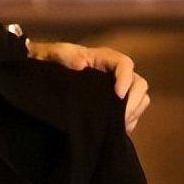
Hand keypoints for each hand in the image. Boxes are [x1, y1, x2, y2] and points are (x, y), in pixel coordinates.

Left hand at [26, 41, 149, 133]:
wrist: (43, 72)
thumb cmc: (50, 59)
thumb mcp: (54, 53)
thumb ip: (65, 55)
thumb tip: (81, 65)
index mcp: (103, 58)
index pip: (125, 64)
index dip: (125, 79)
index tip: (118, 95)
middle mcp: (114, 73)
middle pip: (138, 84)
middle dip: (133, 102)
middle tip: (119, 118)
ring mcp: (116, 89)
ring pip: (139, 99)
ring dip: (132, 113)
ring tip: (115, 125)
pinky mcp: (114, 104)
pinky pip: (132, 113)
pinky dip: (128, 122)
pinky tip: (112, 130)